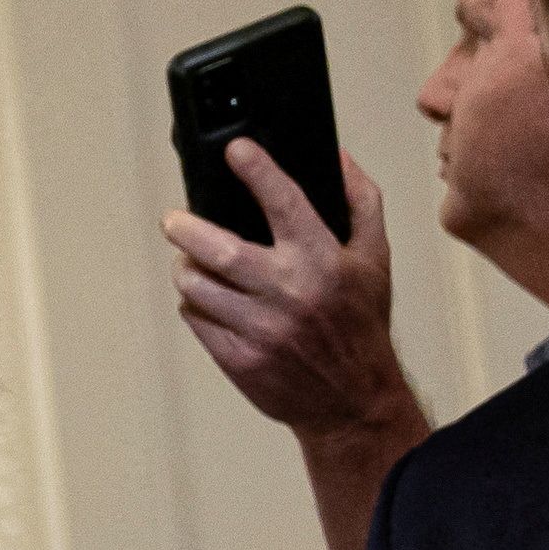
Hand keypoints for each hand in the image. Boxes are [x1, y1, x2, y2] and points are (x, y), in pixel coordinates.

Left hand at [165, 143, 419, 438]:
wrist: (353, 399)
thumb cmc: (361, 323)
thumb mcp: (373, 259)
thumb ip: (359, 203)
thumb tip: (335, 156)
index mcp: (324, 262)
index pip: (285, 203)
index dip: (258, 171)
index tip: (236, 150)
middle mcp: (289, 293)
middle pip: (216, 249)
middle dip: (186, 228)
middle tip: (175, 219)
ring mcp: (260, 329)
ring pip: (195, 284)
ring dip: (186, 268)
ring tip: (192, 260)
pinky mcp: (237, 358)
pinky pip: (194, 318)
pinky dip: (194, 302)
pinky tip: (207, 297)